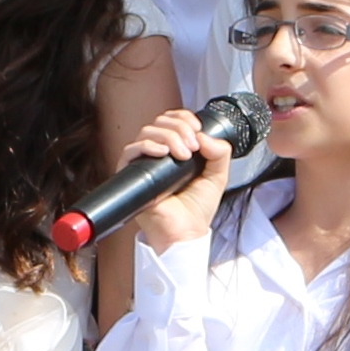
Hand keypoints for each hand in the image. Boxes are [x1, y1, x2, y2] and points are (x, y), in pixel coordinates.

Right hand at [116, 109, 233, 255]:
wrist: (185, 233)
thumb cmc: (196, 210)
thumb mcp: (217, 176)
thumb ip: (219, 152)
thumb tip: (204, 134)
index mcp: (175, 150)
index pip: (171, 120)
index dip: (183, 117)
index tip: (197, 128)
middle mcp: (157, 154)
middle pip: (160, 123)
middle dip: (180, 128)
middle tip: (193, 147)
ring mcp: (143, 164)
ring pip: (147, 132)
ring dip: (169, 137)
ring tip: (183, 155)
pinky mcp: (132, 176)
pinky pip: (130, 151)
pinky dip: (148, 146)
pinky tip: (163, 154)